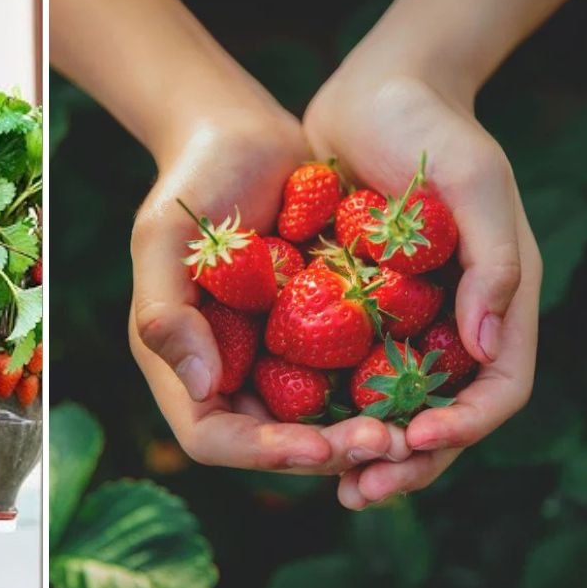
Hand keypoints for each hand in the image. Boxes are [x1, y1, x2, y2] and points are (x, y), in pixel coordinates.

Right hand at [129, 105, 412, 474]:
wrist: (244, 135)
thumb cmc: (193, 181)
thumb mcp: (164, 239)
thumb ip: (166, 312)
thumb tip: (200, 388)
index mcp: (182, 362)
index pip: (213, 436)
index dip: (263, 452)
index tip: (319, 446)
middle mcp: (228, 371)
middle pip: (274, 442)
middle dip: (328, 451)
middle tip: (387, 442)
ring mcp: (273, 355)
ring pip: (317, 421)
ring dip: (361, 432)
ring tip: (411, 428)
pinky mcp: (316, 332)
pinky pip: (347, 376)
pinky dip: (379, 390)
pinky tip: (422, 386)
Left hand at [304, 70, 541, 507]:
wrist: (372, 92)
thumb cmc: (430, 128)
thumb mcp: (474, 181)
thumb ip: (493, 261)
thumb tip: (485, 349)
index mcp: (497, 301)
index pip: (496, 390)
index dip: (462, 428)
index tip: (413, 440)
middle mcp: (454, 321)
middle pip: (442, 416)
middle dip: (407, 459)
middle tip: (360, 491)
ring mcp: (406, 319)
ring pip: (392, 406)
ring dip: (365, 447)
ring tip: (329, 481)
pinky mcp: (357, 310)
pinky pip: (346, 372)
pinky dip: (328, 405)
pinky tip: (290, 427)